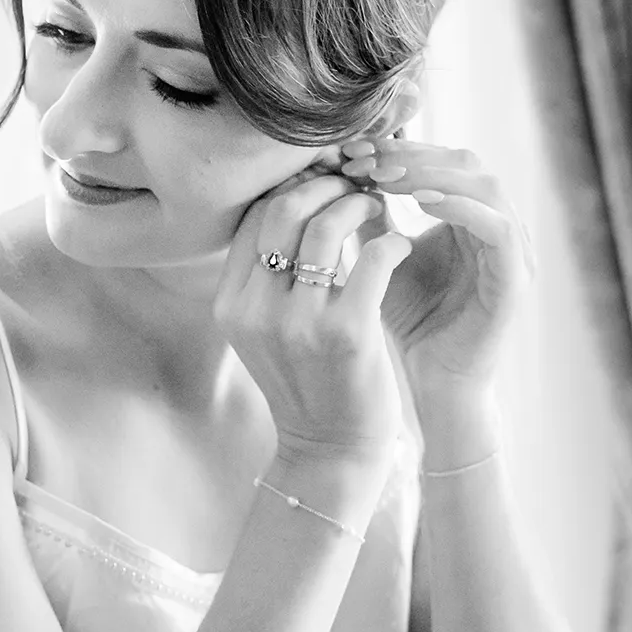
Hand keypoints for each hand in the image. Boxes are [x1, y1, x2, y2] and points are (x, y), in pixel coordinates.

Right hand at [215, 165, 415, 488]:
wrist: (330, 451)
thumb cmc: (307, 381)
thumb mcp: (265, 329)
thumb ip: (266, 275)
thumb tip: (291, 197)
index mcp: (230, 305)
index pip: (254, 216)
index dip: (291, 186)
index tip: (323, 181)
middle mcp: (256, 311)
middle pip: (283, 209)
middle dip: (324, 185)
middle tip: (353, 183)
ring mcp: (300, 323)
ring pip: (325, 225)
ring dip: (358, 205)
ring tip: (376, 207)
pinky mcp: (348, 334)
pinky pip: (372, 258)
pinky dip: (391, 242)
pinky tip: (400, 246)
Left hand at [337, 137, 535, 395]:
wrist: (436, 380)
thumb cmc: (411, 320)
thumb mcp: (382, 257)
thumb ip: (370, 216)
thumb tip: (336, 170)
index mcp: (470, 215)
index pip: (440, 159)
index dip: (396, 148)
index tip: (349, 149)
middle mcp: (497, 224)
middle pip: (464, 160)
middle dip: (411, 155)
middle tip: (364, 157)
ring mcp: (512, 250)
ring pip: (486, 184)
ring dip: (434, 173)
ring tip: (386, 175)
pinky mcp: (516, 277)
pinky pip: (498, 227)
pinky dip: (462, 207)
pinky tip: (421, 201)